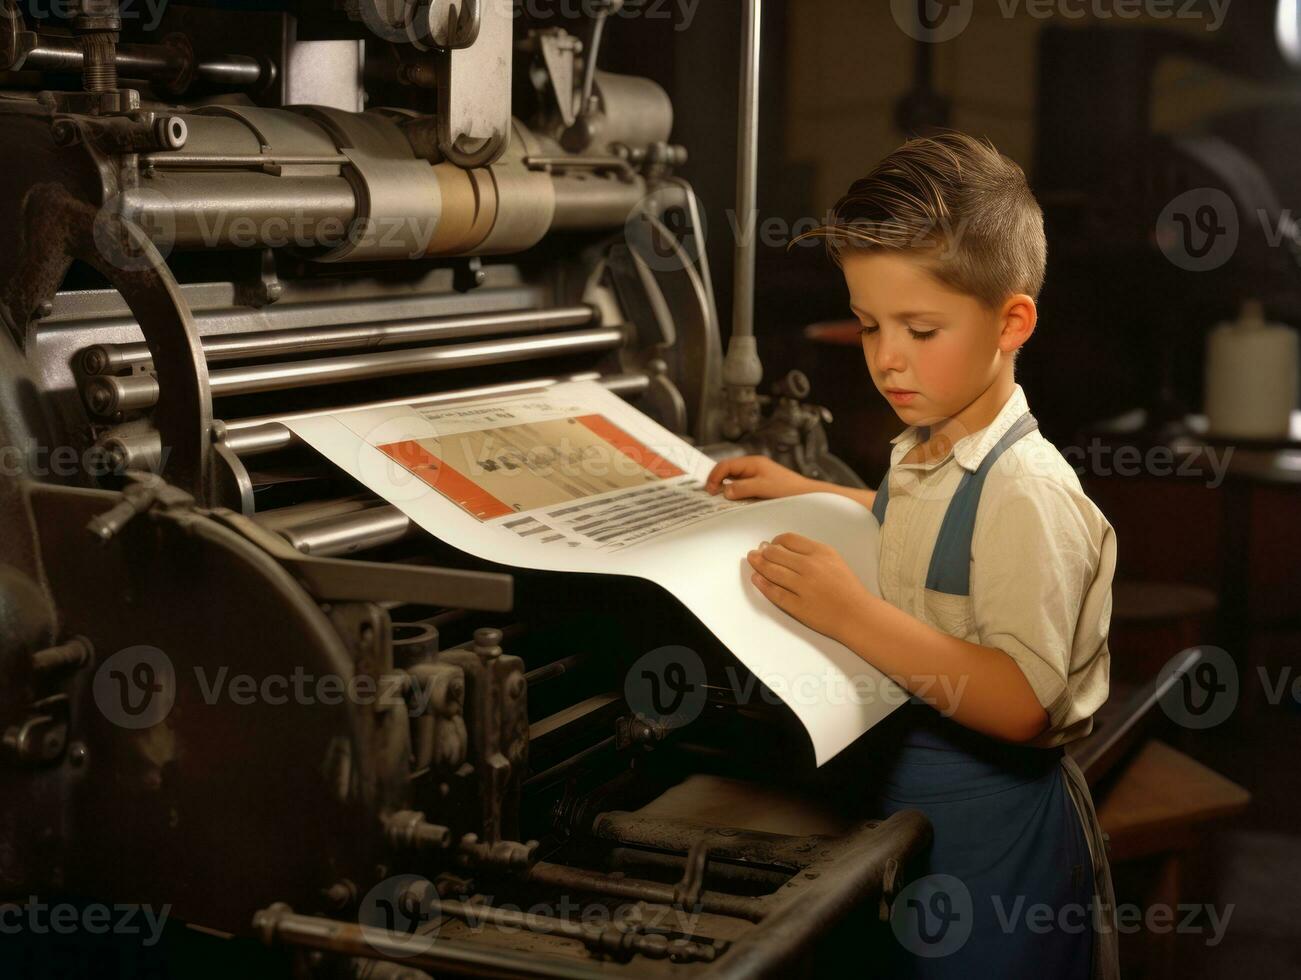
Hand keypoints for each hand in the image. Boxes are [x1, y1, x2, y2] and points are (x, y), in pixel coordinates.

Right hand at [705, 455, 816, 499]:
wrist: (806, 495)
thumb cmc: (789, 489)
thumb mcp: (763, 488)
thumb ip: (743, 488)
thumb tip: (725, 491)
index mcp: (752, 462)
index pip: (726, 465)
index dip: (715, 476)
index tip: (710, 490)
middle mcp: (753, 467)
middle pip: (728, 471)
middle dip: (717, 481)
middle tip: (711, 495)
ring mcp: (756, 475)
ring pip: (734, 480)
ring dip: (726, 488)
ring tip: (720, 499)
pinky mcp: (759, 485)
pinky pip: (741, 487)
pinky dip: (735, 493)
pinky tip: (734, 501)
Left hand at [746, 532, 874, 642]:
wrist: (857, 615)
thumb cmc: (847, 588)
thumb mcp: (833, 560)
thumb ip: (810, 552)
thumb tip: (781, 547)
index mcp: (820, 552)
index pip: (788, 540)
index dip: (774, 542)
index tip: (770, 545)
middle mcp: (811, 567)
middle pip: (776, 554)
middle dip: (762, 553)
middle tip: (756, 554)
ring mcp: (803, 587)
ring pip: (772, 571)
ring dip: (758, 565)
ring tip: (753, 562)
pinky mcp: (798, 606)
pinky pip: (774, 593)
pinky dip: (762, 584)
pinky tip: (756, 579)